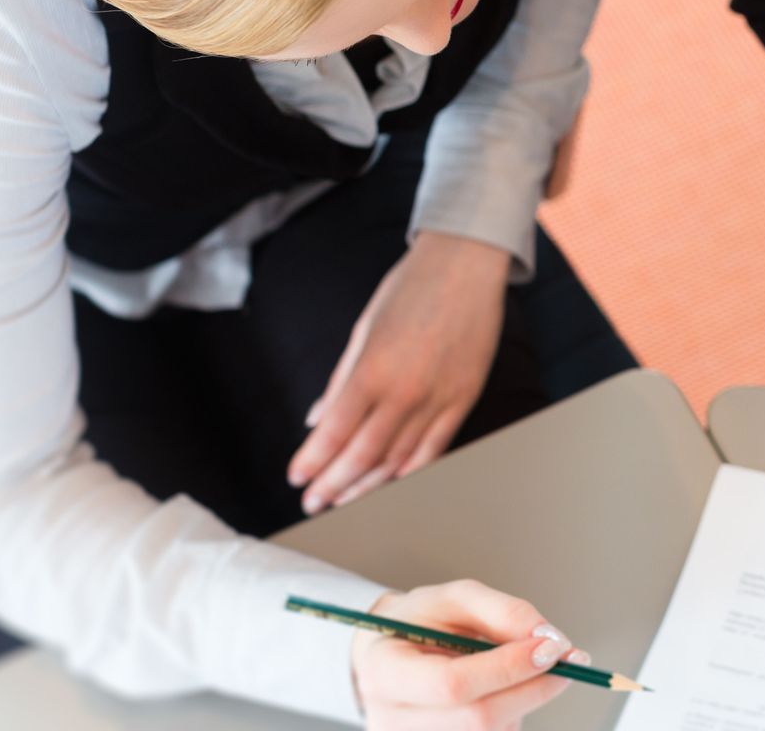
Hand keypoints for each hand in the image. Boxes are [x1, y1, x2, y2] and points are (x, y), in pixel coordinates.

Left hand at [290, 232, 508, 513]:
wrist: (466, 263)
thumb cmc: (411, 288)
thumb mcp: (364, 328)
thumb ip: (340, 379)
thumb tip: (316, 418)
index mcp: (374, 369)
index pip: (335, 430)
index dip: (313, 460)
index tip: (297, 477)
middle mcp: (407, 391)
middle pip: (364, 454)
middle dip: (334, 483)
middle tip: (314, 501)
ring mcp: (439, 398)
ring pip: (400, 459)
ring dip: (369, 485)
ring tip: (346, 500)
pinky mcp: (464, 399)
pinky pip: (435, 448)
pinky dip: (411, 470)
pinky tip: (391, 482)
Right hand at [351, 581, 584, 730]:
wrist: (387, 652)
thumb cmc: (419, 621)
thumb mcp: (454, 598)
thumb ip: (503, 612)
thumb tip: (548, 638)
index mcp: (385, 672)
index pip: (454, 684)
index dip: (508, 668)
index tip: (553, 647)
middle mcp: (390, 719)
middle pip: (478, 719)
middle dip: (533, 688)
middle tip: (569, 661)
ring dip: (523, 701)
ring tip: (520, 668)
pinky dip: (510, 716)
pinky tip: (502, 691)